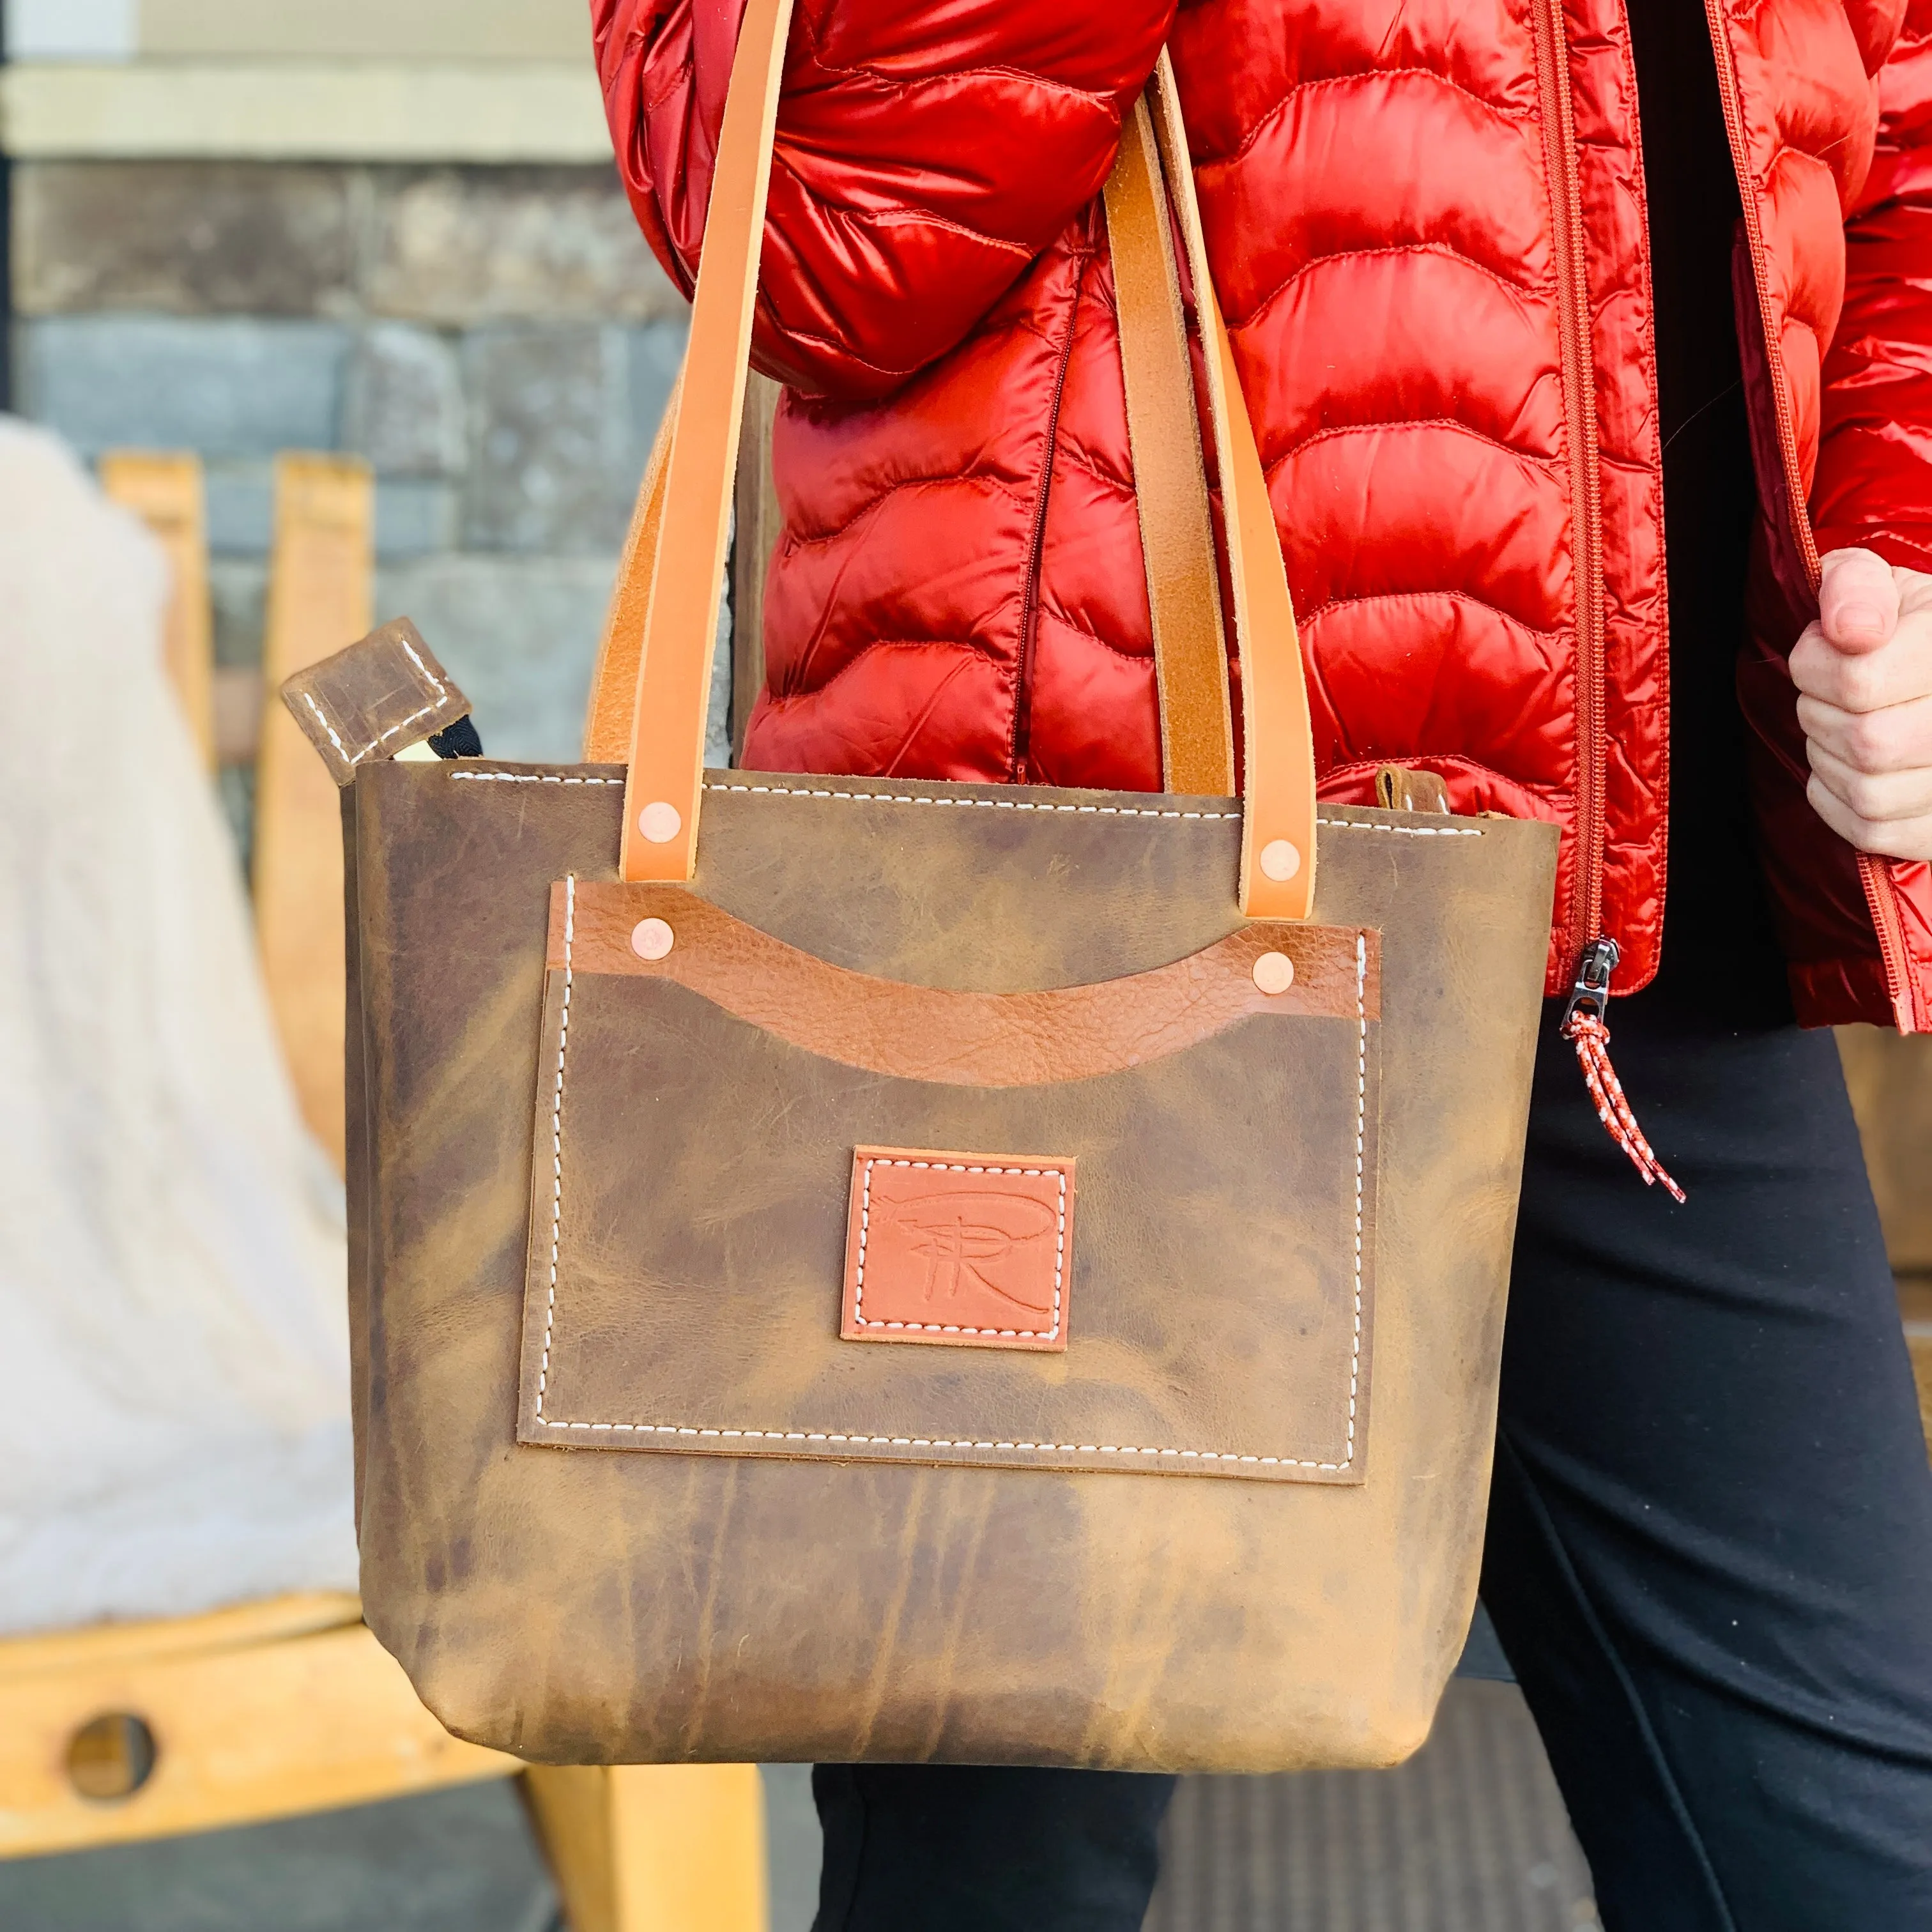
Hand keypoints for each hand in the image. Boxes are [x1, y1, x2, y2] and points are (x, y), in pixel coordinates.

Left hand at [1791, 547, 1931, 861]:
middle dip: (1824, 716)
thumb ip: (1855, 586)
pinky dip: (1839, 800)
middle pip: (1868, 742)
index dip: (1817, 668)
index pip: (1862, 681)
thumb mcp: (1881, 585)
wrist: (1924, 678)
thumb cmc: (1901, 628)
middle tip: (1831, 695)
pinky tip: (1850, 767)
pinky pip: (1872, 831)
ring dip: (1831, 760)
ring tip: (1846, 727)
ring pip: (1870, 792)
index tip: (1826, 651)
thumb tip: (1853, 631)